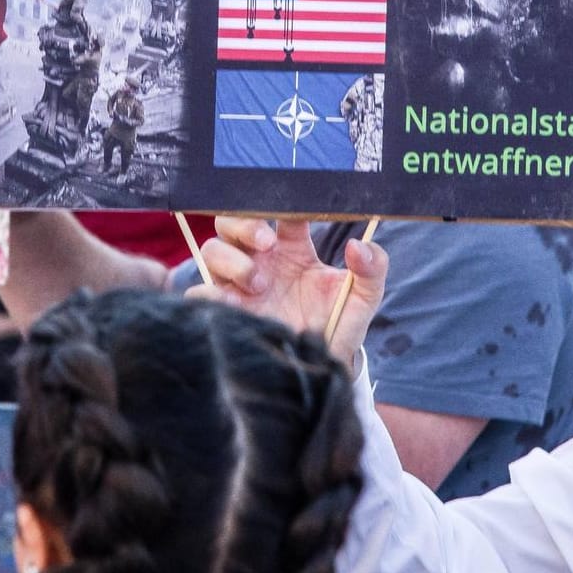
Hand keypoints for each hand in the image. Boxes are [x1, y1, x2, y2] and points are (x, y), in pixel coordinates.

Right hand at [187, 217, 386, 364]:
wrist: (321, 369)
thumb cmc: (338, 324)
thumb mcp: (364, 297)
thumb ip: (373, 268)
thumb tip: (360, 246)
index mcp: (292, 247)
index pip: (277, 209)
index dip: (279, 203)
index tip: (292, 214)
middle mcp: (260, 259)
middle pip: (231, 220)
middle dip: (244, 225)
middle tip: (266, 243)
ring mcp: (239, 283)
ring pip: (212, 250)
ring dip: (233, 261)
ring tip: (259, 284)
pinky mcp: (226, 310)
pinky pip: (199, 292)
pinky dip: (212, 293)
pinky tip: (235, 305)